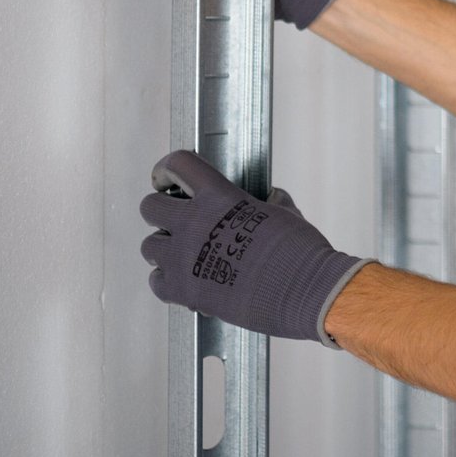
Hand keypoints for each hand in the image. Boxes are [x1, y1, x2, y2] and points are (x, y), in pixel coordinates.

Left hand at [140, 150, 372, 346]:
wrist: (305, 291)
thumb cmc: (300, 252)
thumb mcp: (284, 211)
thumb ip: (263, 201)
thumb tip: (265, 199)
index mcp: (219, 197)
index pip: (178, 165)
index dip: (169, 168)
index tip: (169, 177)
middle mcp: (193, 224)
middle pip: (150, 207)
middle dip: (162, 211)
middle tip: (178, 219)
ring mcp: (183, 259)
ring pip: (149, 246)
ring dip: (166, 248)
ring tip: (187, 254)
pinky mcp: (182, 291)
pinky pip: (157, 281)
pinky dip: (169, 280)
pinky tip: (189, 278)